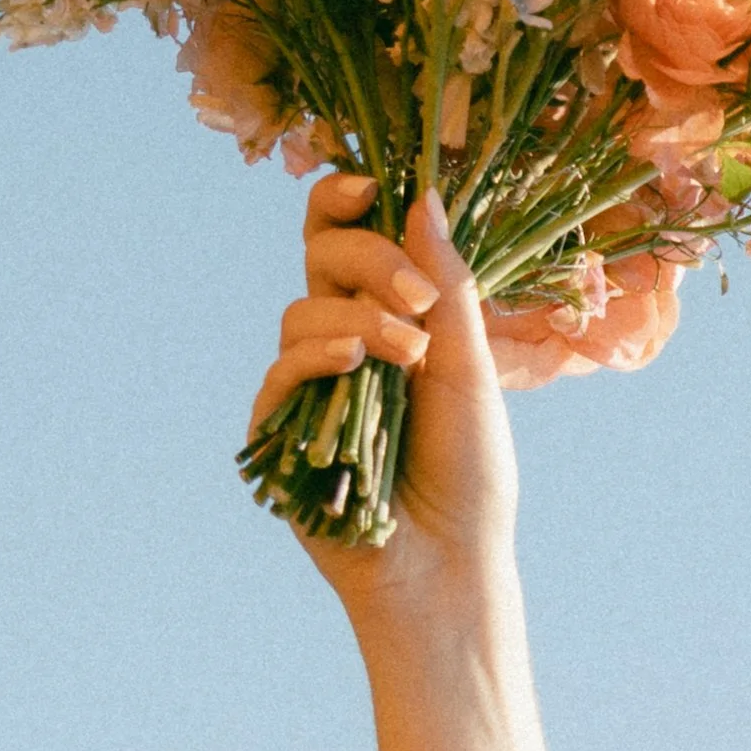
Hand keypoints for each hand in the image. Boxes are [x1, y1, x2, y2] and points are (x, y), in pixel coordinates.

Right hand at [249, 173, 518, 626]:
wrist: (449, 566)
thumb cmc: (470, 473)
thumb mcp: (471, 367)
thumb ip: (448, 285)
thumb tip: (424, 195)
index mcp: (390, 315)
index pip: (349, 235)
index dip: (345, 199)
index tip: (368, 184)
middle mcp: (343, 340)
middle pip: (321, 257)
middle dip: (368, 258)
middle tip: (419, 299)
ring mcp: (308, 384)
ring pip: (302, 311)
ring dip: (359, 319)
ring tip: (410, 356)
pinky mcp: (279, 431)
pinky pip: (282, 370)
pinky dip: (319, 356)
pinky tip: (357, 367)